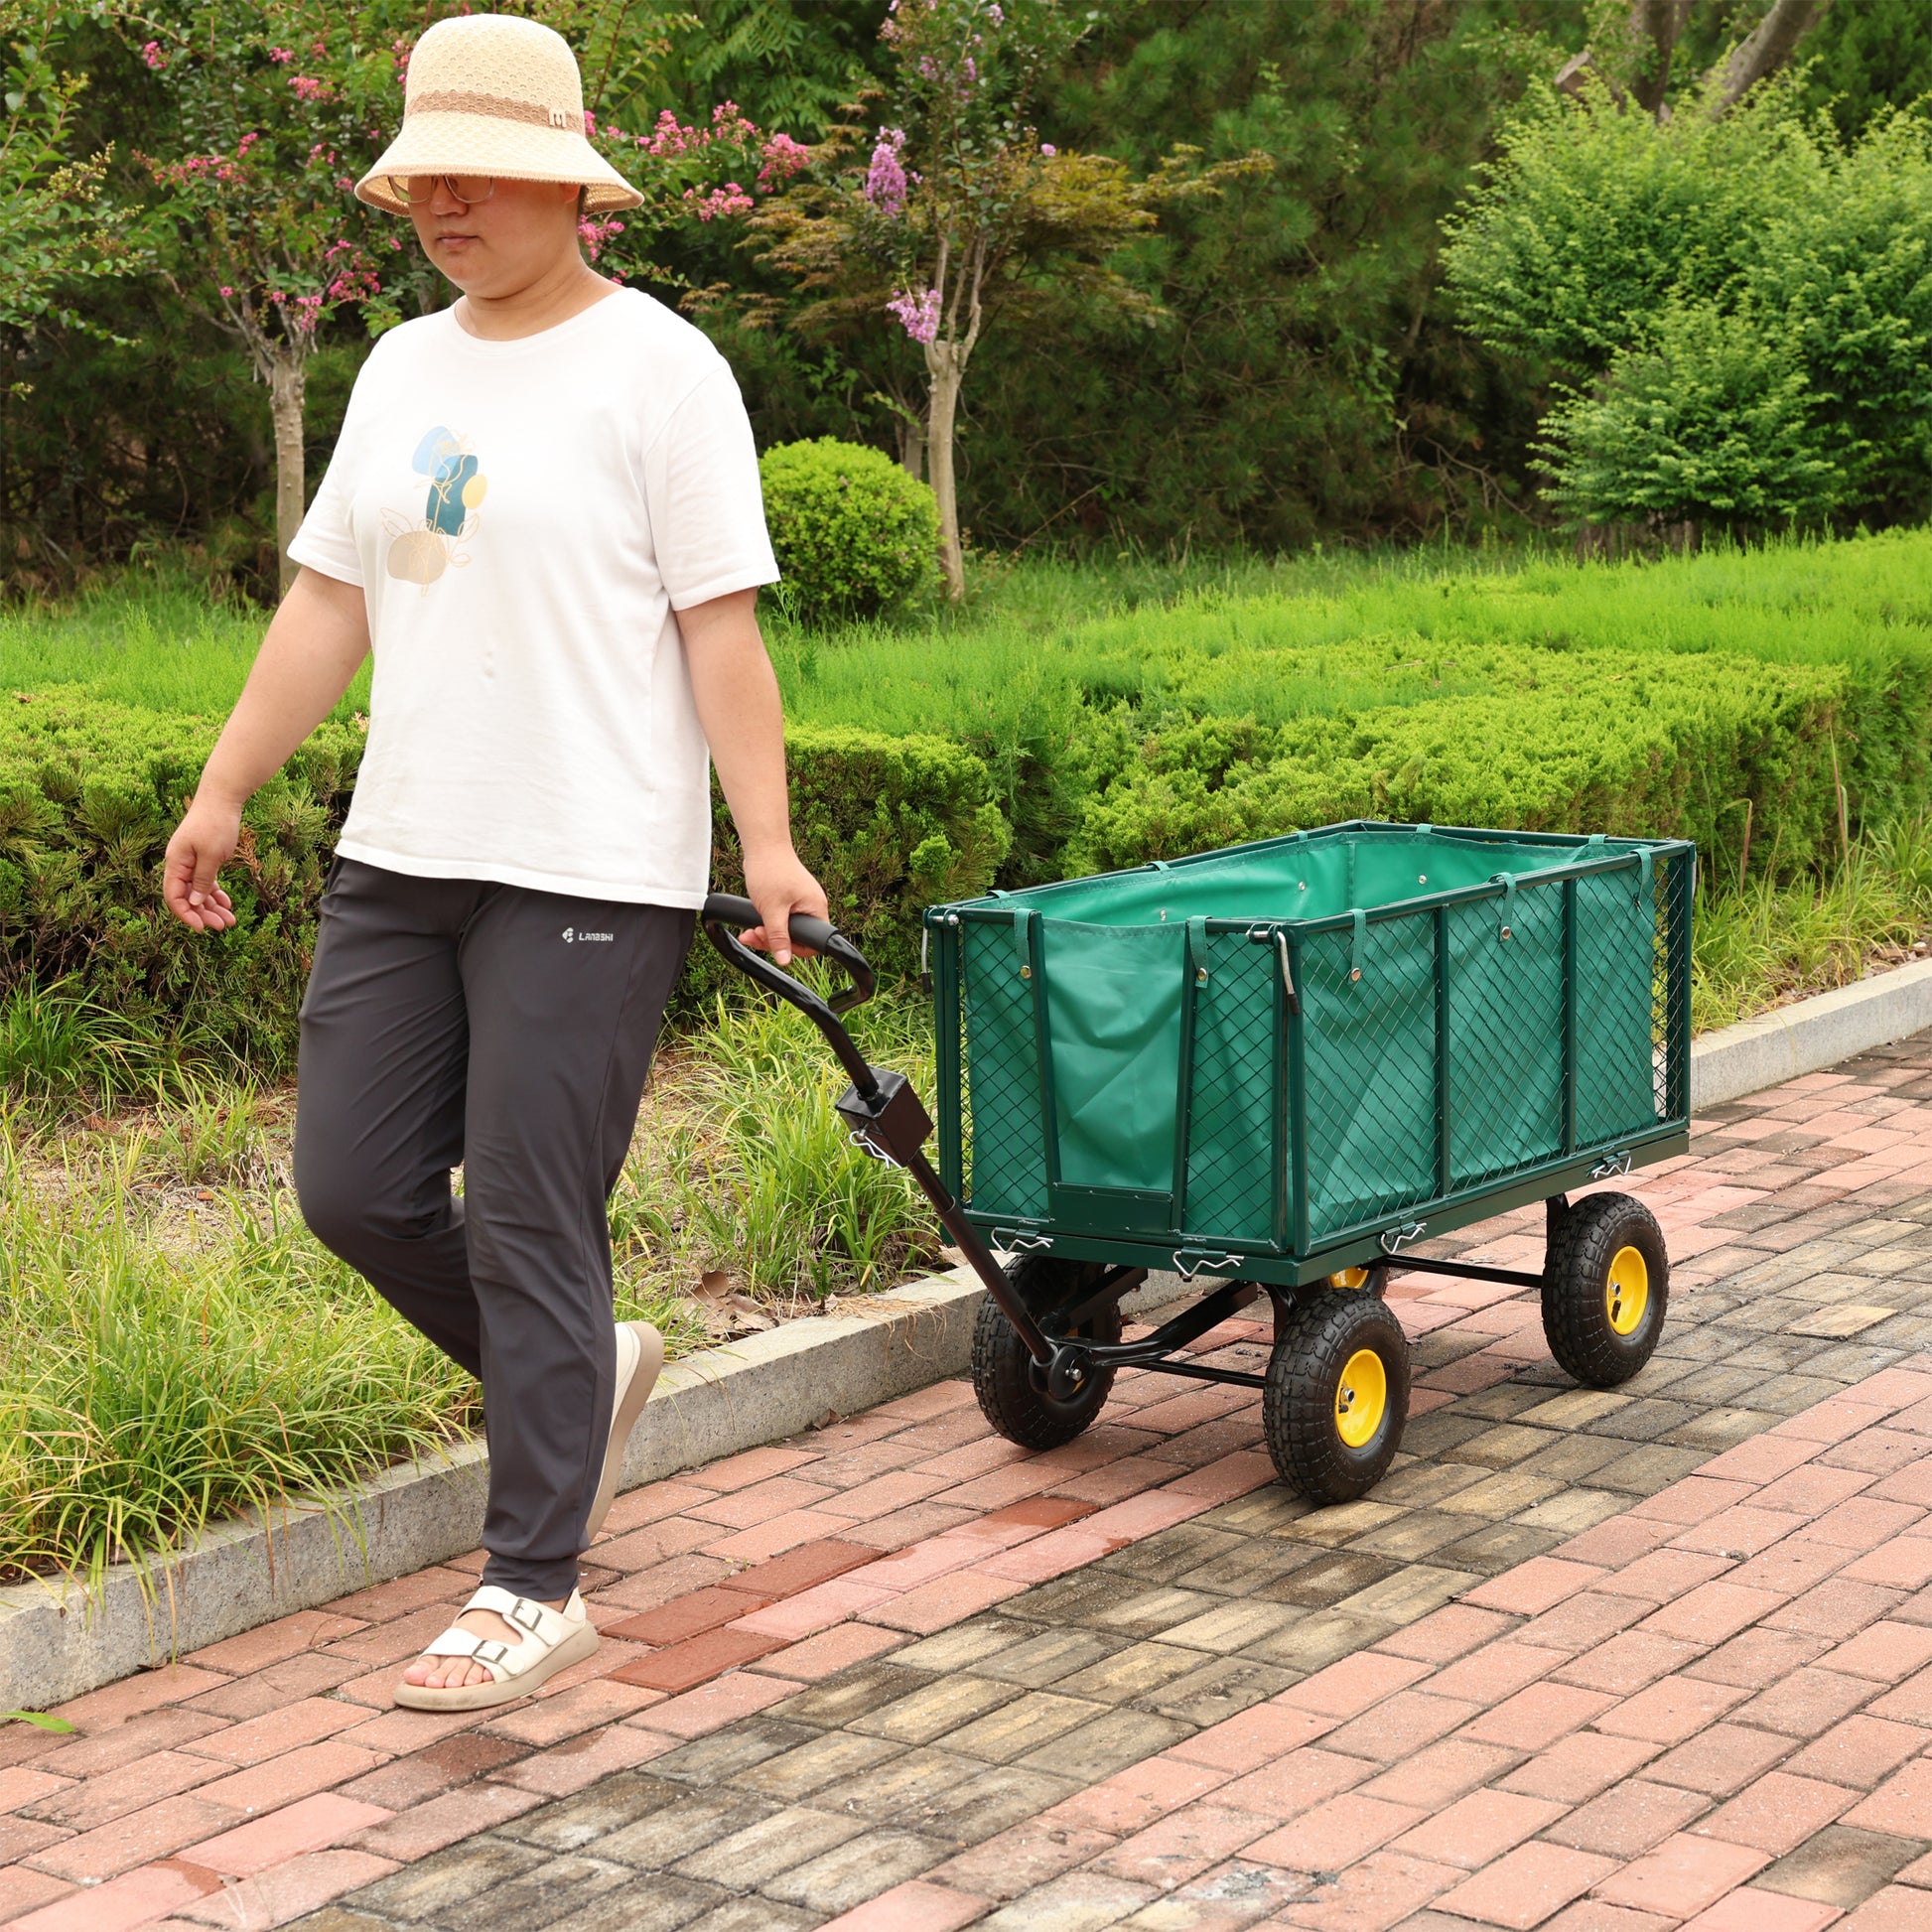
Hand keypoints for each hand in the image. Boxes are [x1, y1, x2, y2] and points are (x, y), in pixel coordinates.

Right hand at [162, 795, 242, 932]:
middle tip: (224, 926)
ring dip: (212, 906)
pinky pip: (206, 881)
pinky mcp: (203, 858)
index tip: (202, 928)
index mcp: (175, 863)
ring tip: (231, 920)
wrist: (222, 798)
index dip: (186, 914)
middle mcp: (179, 864)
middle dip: (204, 914)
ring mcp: (191, 861)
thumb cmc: (215, 824)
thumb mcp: (211, 855)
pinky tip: (227, 903)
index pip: (173, 896)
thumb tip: (194, 903)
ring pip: (198, 891)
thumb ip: (202, 880)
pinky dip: (216, 893)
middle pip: (187, 896)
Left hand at [741, 845, 828, 967]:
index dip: (792, 949)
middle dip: (774, 940)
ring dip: (767, 933)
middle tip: (757, 935)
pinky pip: (780, 919)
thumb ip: (779, 937)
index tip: (775, 945)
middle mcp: (811, 907)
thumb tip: (784, 960)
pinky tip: (753, 924)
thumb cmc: (771, 870)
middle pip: (797, 938)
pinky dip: (766, 923)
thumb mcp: (772, 910)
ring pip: (785, 929)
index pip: (813, 943)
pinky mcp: (788, 899)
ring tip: (750, 931)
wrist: (763, 846)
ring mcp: (800, 903)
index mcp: (816, 909)